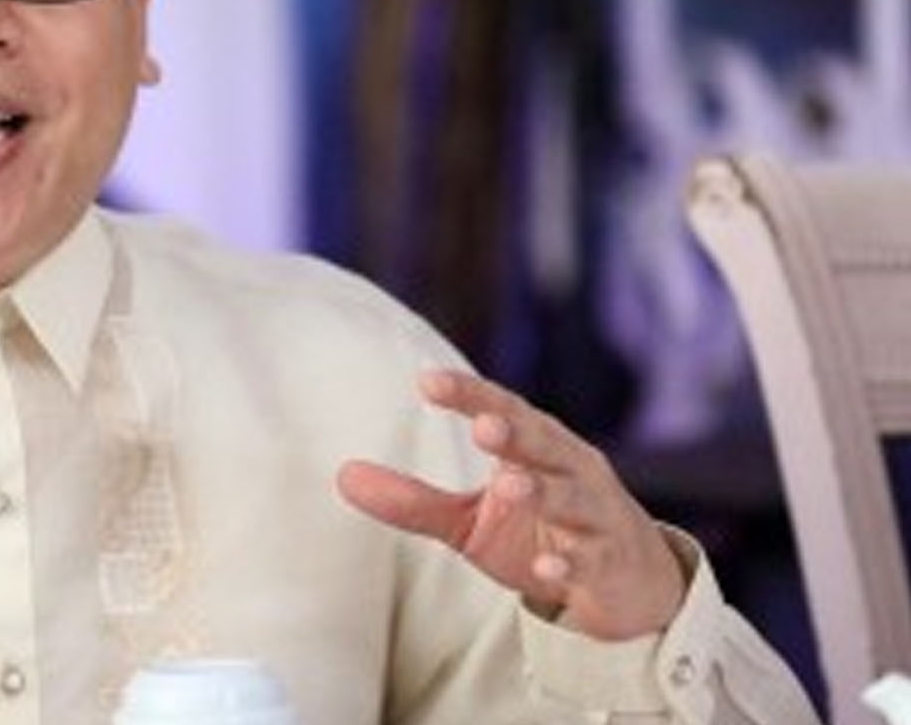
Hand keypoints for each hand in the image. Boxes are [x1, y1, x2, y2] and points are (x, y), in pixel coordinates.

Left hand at [336, 369, 686, 640]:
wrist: (624, 586)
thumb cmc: (540, 534)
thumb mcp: (470, 520)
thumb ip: (413, 500)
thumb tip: (342, 476)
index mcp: (534, 448)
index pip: (501, 410)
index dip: (469, 394)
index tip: (428, 381)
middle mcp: (570, 470)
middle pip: (543, 442)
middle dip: (515, 431)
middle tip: (483, 425)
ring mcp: (594, 516)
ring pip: (572, 497)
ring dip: (544, 491)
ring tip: (511, 486)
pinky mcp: (610, 563)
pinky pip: (591, 559)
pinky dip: (571, 562)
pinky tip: (548, 567)